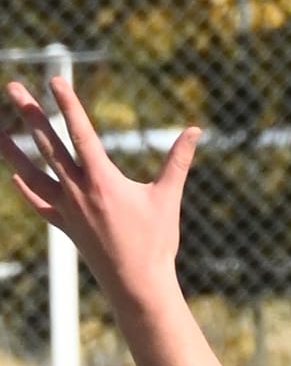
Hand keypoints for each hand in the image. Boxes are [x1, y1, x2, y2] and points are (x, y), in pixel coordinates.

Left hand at [4, 72, 197, 310]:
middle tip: (12, 87)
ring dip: (12, 149)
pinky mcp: (66, 227)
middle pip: (47, 145)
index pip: (79, 133)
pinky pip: (40, 204)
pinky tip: (14, 176)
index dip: (67, 104)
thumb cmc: (157, 243)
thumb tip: (196, 130)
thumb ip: (178, 161)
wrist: (138, 286)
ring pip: (32, 173)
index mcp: (102, 181)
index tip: (54, 79)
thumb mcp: (168, 198)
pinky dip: (26, 189)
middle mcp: (78, 192)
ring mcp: (68, 210)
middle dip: (29, 114)